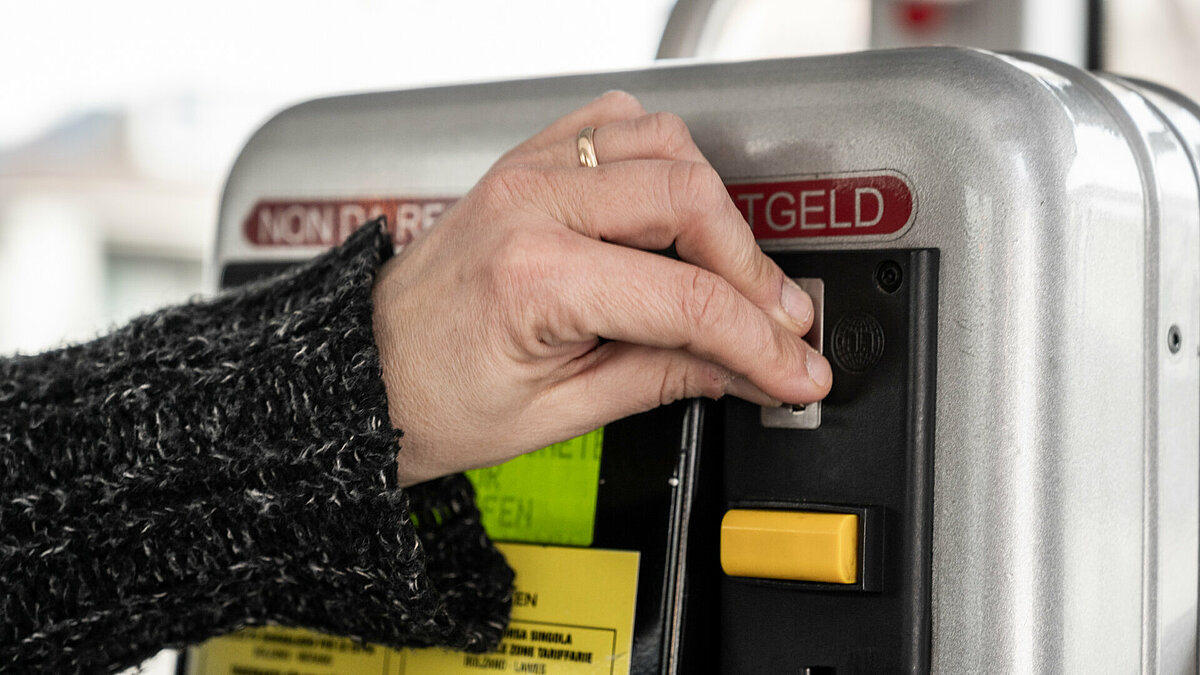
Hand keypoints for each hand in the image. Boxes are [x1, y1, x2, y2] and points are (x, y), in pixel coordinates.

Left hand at [372, 91, 831, 485]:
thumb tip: (746, 370)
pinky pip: (618, 126)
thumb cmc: (434, 398)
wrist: (363, 371)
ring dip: (716, 207)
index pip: (687, 297)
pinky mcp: (528, 164)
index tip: (797, 368)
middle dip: (752, 269)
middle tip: (777, 324)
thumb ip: (665, 378)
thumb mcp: (560, 413)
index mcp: (534, 276)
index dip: (760, 339)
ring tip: (731, 272)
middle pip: (690, 198)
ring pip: (665, 143)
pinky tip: (677, 210)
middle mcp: (532, 204)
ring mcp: (529, 173)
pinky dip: (665, 160)